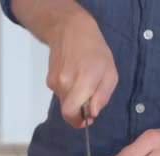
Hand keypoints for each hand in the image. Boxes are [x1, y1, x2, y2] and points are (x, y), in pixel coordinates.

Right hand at [46, 10, 117, 127]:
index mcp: (83, 81)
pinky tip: (74, 75)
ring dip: (74, 98)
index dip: (78, 121)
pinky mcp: (49, 80)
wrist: (70, 30)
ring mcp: (55, 81)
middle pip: (68, 110)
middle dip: (79, 110)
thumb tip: (92, 113)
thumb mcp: (110, 73)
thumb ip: (102, 96)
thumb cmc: (95, 50)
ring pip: (65, 102)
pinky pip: (60, 93)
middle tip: (90, 99)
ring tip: (83, 80)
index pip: (71, 112)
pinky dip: (68, 91)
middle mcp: (66, 83)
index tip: (87, 119)